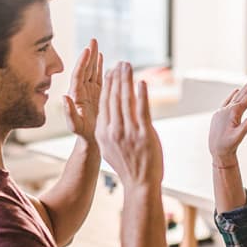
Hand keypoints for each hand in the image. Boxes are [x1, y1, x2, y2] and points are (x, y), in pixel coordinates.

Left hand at [63, 38, 102, 142]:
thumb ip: (68, 112)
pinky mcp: (97, 94)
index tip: (87, 51)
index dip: (83, 63)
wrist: (90, 141)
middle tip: (93, 40)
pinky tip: (102, 57)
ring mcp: (89, 92)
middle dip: (88, 55)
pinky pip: (98, 77)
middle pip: (85, 69)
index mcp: (76, 96)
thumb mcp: (74, 125)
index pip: (79, 75)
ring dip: (94, 58)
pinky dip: (99, 66)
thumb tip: (64, 96)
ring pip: (91, 71)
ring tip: (96, 44)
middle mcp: (81, 91)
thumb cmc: (83, 135)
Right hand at [95, 63, 162, 187]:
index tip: (111, 72)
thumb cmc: (128, 166)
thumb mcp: (110, 148)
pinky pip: (141, 110)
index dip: (108, 86)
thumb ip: (107, 131)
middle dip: (116, 78)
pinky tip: (142, 82)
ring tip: (128, 66)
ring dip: (126, 80)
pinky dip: (141, 94)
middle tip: (120, 63)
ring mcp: (128, 132)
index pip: (104, 103)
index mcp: (103, 132)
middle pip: (113, 98)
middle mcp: (113, 131)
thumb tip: (108, 116)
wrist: (140, 183)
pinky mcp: (143, 135)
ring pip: (125, 100)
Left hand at [208, 72, 246, 165]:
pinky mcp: (219, 114)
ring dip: (245, 88)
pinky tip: (237, 90)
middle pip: (243, 93)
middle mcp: (227, 109)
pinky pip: (228, 102)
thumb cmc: (228, 146)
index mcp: (233, 112)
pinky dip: (233, 95)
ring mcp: (222, 111)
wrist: (216, 152)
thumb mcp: (238, 137)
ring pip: (236, 96)